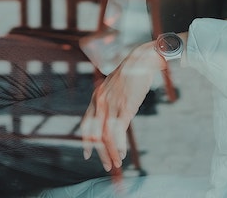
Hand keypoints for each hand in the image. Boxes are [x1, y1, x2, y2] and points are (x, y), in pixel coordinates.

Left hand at [81, 41, 164, 170]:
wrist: (141, 60)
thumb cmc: (130, 74)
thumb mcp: (114, 87)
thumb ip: (109, 100)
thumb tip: (112, 116)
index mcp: (97, 96)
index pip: (86, 123)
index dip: (86, 140)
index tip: (87, 153)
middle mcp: (101, 101)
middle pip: (95, 133)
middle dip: (99, 152)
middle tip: (106, 165)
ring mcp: (112, 104)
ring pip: (106, 135)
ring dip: (111, 152)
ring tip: (117, 162)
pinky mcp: (125, 107)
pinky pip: (119, 131)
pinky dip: (120, 145)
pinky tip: (122, 153)